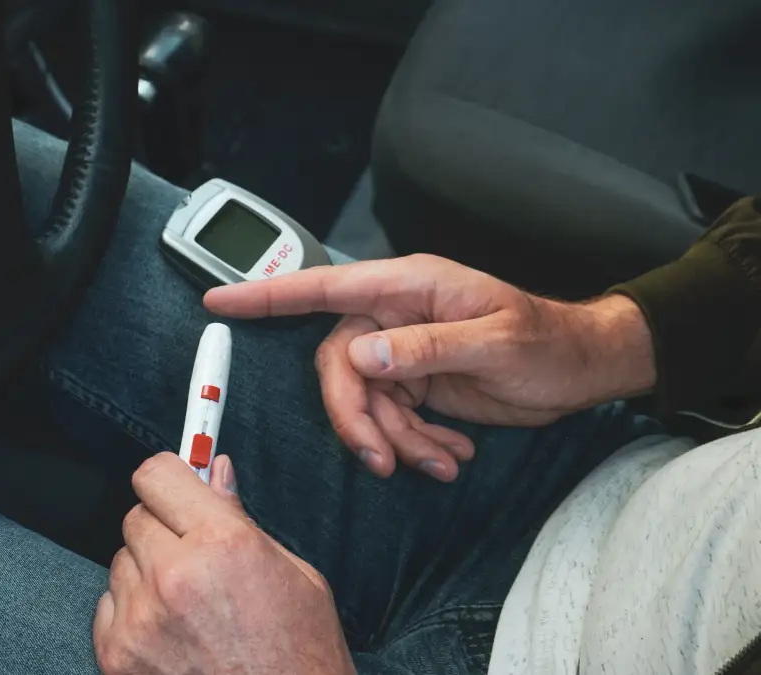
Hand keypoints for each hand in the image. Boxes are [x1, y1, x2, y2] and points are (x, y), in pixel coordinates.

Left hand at [93, 453, 353, 674]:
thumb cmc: (300, 658)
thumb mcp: (296, 577)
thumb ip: (243, 519)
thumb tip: (216, 471)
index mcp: (224, 544)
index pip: (157, 474)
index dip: (170, 478)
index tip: (177, 485)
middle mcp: (175, 576)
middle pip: (136, 517)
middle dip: (163, 529)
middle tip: (195, 556)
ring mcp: (141, 620)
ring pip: (120, 563)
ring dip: (146, 575)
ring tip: (189, 608)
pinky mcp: (118, 657)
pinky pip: (107, 608)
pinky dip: (131, 616)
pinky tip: (171, 636)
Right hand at [205, 254, 655, 478]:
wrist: (581, 368)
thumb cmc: (548, 341)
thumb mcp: (496, 342)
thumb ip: (427, 347)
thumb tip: (363, 355)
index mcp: (407, 288)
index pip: (323, 288)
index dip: (267, 295)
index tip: (219, 299)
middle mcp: (395, 316)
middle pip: (338, 366)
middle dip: (356, 418)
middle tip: (384, 458)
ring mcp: (404, 351)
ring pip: (364, 400)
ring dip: (394, 439)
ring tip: (438, 461)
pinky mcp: (416, 382)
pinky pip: (390, 417)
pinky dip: (412, 443)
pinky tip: (448, 456)